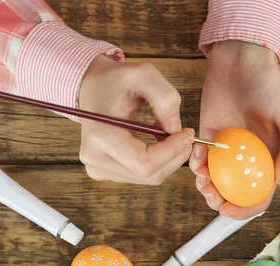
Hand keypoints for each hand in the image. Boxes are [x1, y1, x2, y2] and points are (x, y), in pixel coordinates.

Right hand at [79, 55, 193, 184]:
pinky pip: (142, 176)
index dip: (172, 151)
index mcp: (100, 136)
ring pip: (149, 178)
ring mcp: (98, 169)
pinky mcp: (104, 172)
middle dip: (175, 156)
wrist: (92, 86)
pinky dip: (158, 162)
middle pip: (150, 174)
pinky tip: (156, 143)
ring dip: (168, 159)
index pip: (144, 162)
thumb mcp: (144, 74)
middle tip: (185, 135)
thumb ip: (165, 98)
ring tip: (167, 133)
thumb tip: (175, 129)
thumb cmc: (117, 79)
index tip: (186, 133)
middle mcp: (95, 158)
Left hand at [190, 41, 279, 218]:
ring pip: (216, 181)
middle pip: (235, 193)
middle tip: (212, 199)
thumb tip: (278, 181)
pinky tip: (198, 159)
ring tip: (203, 181)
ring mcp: (228, 150)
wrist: (241, 61)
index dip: (247, 208)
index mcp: (271, 158)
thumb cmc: (270, 86)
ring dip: (207, 188)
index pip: (261, 194)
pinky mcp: (209, 139)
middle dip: (222, 202)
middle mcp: (249, 159)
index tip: (230, 210)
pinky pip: (200, 160)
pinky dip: (195, 165)